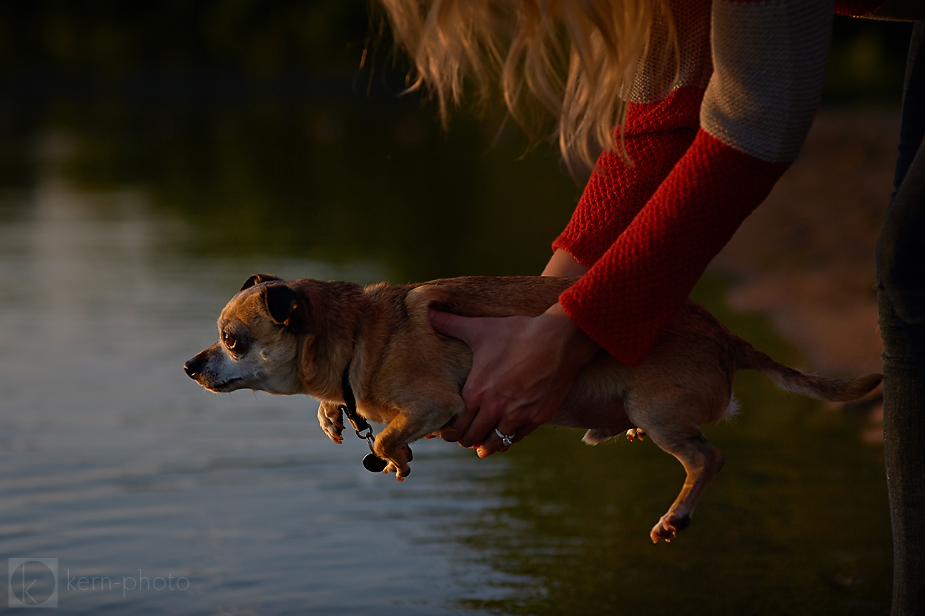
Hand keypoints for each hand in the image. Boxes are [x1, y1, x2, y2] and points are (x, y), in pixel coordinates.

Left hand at [428, 303, 598, 456]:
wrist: (559, 338)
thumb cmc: (518, 332)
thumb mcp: (481, 328)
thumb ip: (451, 324)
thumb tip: (427, 311)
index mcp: (477, 390)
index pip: (455, 424)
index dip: (449, 431)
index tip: (448, 431)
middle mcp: (495, 407)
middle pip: (471, 437)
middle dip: (464, 439)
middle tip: (462, 437)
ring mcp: (518, 415)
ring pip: (493, 442)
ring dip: (485, 444)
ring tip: (480, 445)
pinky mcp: (538, 417)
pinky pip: (516, 438)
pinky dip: (507, 440)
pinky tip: (502, 439)